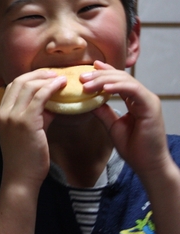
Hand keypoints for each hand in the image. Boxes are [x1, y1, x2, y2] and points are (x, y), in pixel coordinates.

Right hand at [0, 69, 66, 186]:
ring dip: (46, 79)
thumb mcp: (28, 133)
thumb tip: (52, 105)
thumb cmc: (26, 160)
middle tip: (54, 74)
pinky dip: (51, 88)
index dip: (29, 78)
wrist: (21, 178)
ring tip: (61, 79)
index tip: (44, 77)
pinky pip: (40, 97)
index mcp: (1, 115)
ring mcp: (13, 116)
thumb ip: (37, 116)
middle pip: (19, 82)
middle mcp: (3, 113)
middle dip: (38, 74)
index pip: (12, 87)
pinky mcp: (26, 122)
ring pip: (29, 86)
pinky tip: (62, 86)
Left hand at [87, 61, 170, 176]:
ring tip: (87, 83)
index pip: (119, 80)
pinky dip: (118, 87)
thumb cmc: (134, 148)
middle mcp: (143, 97)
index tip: (89, 68)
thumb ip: (104, 112)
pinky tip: (104, 88)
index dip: (105, 71)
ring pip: (125, 80)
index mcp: (135, 101)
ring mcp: (148, 100)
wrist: (148, 165)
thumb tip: (89, 101)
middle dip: (99, 75)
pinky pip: (133, 90)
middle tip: (81, 76)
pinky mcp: (151, 106)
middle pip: (120, 77)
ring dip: (104, 80)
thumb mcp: (113, 126)